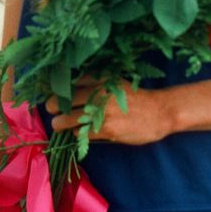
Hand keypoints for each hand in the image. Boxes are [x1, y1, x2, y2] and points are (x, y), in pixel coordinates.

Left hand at [46, 78, 172, 145]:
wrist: (159, 112)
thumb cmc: (135, 97)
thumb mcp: (115, 82)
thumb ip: (94, 82)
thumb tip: (68, 87)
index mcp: (100, 78)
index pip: (68, 81)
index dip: (56, 88)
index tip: (51, 91)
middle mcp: (98, 92)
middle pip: (62, 100)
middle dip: (52, 106)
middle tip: (51, 109)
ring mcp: (101, 111)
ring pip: (67, 119)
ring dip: (60, 123)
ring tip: (59, 124)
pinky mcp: (106, 129)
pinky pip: (80, 133)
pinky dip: (76, 133)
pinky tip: (79, 132)